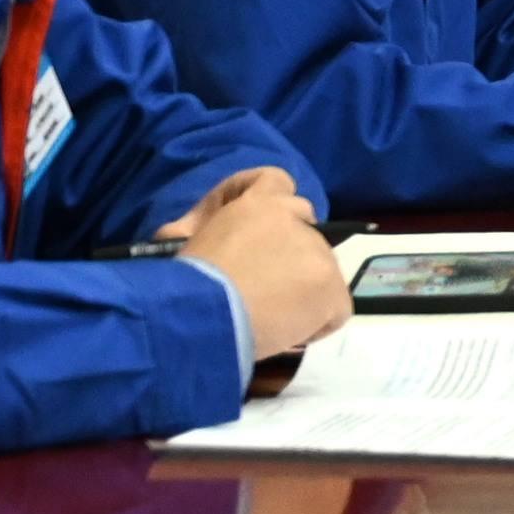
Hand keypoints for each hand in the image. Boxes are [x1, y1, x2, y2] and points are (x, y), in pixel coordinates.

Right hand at [176, 174, 350, 358]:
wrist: (201, 316)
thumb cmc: (183, 281)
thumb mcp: (178, 240)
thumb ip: (192, 229)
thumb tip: (185, 233)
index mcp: (259, 203)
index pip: (275, 180)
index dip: (265, 203)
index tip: (247, 231)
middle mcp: (296, 221)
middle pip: (305, 231)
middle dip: (287, 254)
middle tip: (259, 282)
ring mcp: (318, 255)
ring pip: (320, 271)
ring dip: (299, 290)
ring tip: (269, 315)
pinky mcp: (331, 289)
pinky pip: (336, 308)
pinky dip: (316, 323)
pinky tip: (289, 332)